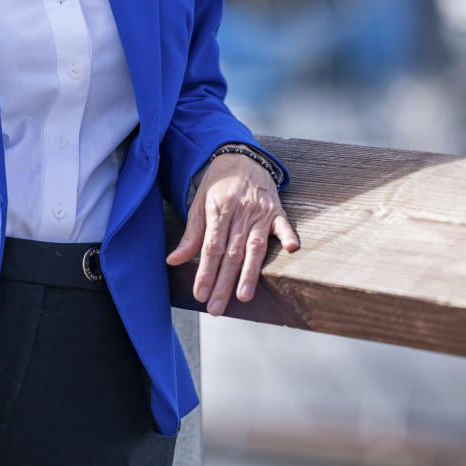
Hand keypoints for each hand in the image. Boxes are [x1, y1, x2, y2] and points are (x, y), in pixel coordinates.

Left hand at [166, 152, 298, 314]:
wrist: (240, 157)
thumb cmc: (218, 185)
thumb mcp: (199, 204)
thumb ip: (191, 235)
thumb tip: (173, 260)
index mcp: (218, 210)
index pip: (211, 247)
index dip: (205, 272)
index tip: (200, 294)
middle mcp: (239, 213)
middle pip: (231, 253)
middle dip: (223, 283)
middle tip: (216, 308)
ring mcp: (259, 212)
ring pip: (255, 246)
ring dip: (250, 272)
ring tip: (243, 296)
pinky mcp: (277, 211)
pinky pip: (284, 224)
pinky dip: (288, 235)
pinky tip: (292, 249)